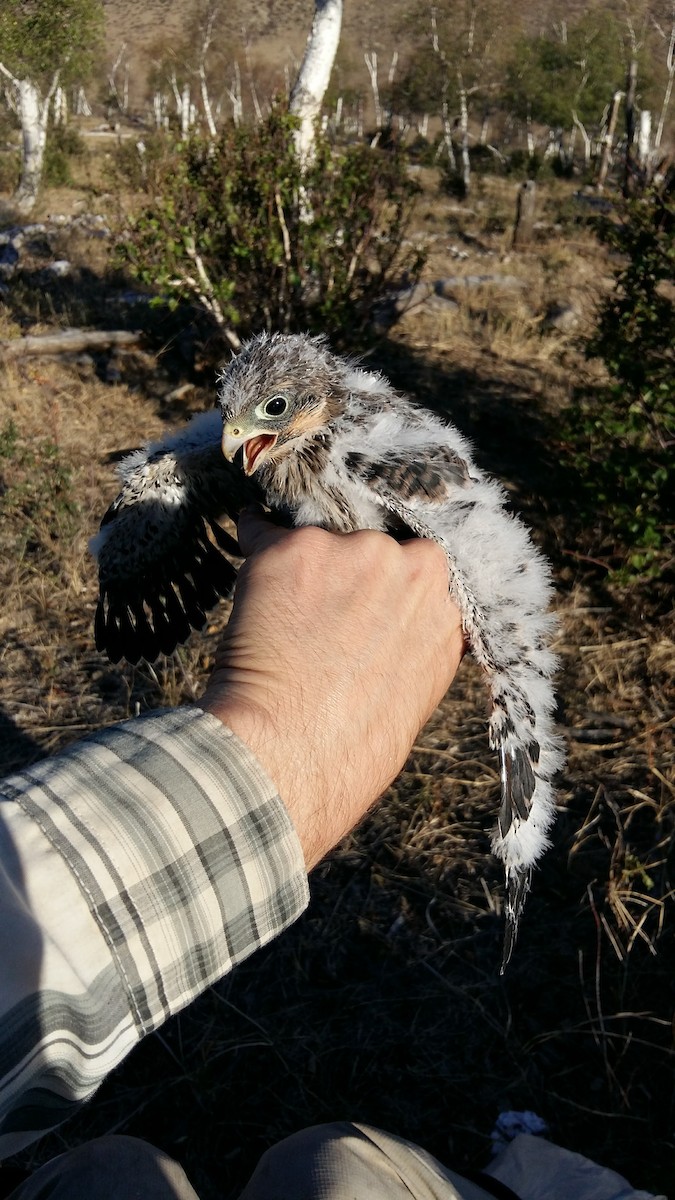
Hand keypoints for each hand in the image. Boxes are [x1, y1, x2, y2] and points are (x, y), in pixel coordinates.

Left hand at [201, 512, 463, 869]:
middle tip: (316, 617)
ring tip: (282, 622)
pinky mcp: (296, 548)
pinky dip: (252, 551)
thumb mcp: (414, 695)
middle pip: (373, 545)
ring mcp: (353, 552)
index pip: (418, 568)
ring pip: (320, 539)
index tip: (358, 602)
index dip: (382, 584)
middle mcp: (410, 568)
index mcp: (445, 609)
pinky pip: (262, 530)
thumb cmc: (351, 750)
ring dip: (302, 567)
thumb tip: (391, 624)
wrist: (291, 756)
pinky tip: (250, 593)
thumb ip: (414, 641)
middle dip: (346, 570)